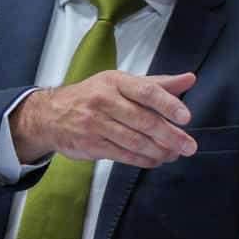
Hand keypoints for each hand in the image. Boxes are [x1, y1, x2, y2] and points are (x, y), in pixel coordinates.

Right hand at [8, 70, 198, 167]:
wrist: (49, 115)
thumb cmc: (93, 96)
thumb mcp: (122, 83)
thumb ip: (158, 84)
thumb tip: (190, 79)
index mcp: (115, 81)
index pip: (146, 91)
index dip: (168, 104)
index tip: (186, 117)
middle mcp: (104, 101)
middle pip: (143, 120)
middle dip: (170, 135)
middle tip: (189, 145)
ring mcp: (95, 124)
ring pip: (134, 141)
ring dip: (159, 151)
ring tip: (175, 154)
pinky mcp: (90, 145)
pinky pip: (122, 154)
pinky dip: (143, 160)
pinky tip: (156, 160)